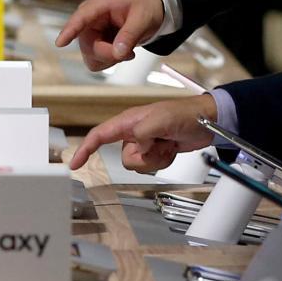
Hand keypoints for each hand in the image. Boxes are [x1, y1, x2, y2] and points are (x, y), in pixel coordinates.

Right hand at [55, 0, 166, 71]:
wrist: (148, 8)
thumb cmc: (144, 6)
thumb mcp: (142, 17)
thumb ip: (130, 34)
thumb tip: (118, 53)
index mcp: (98, 6)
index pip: (80, 18)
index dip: (69, 31)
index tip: (60, 43)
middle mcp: (89, 21)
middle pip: (89, 47)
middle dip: (109, 53)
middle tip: (130, 53)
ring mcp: (90, 35)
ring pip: (91, 58)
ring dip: (111, 59)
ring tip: (127, 48)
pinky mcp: (94, 46)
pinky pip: (96, 63)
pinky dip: (111, 61)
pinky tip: (121, 51)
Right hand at [70, 94, 215, 173]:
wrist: (206, 121)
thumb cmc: (184, 114)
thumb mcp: (161, 120)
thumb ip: (142, 133)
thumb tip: (136, 148)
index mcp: (129, 121)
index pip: (99, 135)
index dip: (85, 149)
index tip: (75, 163)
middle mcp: (133, 133)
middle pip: (124, 158)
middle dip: (143, 158)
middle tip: (158, 144)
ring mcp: (145, 143)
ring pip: (138, 165)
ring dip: (156, 159)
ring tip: (167, 144)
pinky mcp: (156, 152)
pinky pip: (152, 166)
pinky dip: (163, 161)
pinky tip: (171, 149)